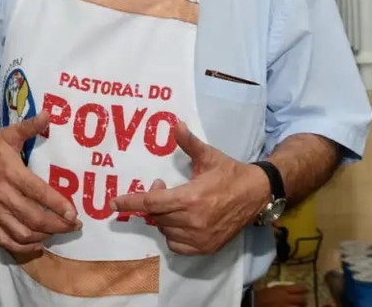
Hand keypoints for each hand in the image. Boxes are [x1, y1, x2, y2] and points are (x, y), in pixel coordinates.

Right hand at [0, 111, 79, 254]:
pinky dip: (22, 247)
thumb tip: (50, 114)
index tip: (75, 213)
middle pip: (34, 218)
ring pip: (21, 233)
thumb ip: (30, 126)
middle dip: (58, 225)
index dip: (59, 205)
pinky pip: (5, 240)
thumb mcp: (9, 133)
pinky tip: (36, 243)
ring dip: (43, 237)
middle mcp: (3, 194)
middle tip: (74, 225)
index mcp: (11, 173)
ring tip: (58, 232)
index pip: (39, 193)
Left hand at [110, 121, 268, 254]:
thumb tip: (175, 124)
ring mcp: (200, 237)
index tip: (113, 202)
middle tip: (162, 187)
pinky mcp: (207, 247)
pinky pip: (176, 245)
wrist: (257, 195)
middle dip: (153, 202)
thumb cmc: (229, 173)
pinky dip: (172, 234)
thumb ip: (189, 143)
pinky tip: (179, 220)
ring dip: (163, 217)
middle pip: (156, 216)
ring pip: (165, 230)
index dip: (130, 202)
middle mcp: (193, 221)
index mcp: (191, 198)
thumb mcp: (208, 156)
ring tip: (174, 203)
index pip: (151, 203)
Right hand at [255, 283, 308, 306]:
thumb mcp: (271, 288)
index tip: (306, 290)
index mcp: (282, 290)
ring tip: (297, 306)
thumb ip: (282, 288)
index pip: (300, 288)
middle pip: (303, 300)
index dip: (304, 289)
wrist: (252, 304)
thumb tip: (293, 289)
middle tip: (302, 301)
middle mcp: (286, 299)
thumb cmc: (260, 295)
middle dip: (304, 301)